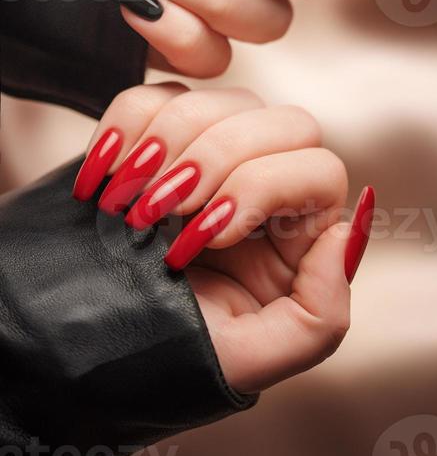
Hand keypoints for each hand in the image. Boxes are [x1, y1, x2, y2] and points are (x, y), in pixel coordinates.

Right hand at [72, 83, 374, 393]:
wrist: (71, 354)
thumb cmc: (167, 360)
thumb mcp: (252, 359)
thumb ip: (322, 314)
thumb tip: (345, 231)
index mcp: (297, 235)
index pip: (321, 168)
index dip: (262, 187)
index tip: (205, 234)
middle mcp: (263, 185)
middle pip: (282, 120)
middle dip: (217, 155)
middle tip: (158, 210)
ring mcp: (209, 156)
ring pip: (220, 98)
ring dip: (167, 142)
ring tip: (124, 204)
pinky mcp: (155, 139)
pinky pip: (155, 95)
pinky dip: (126, 126)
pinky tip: (103, 178)